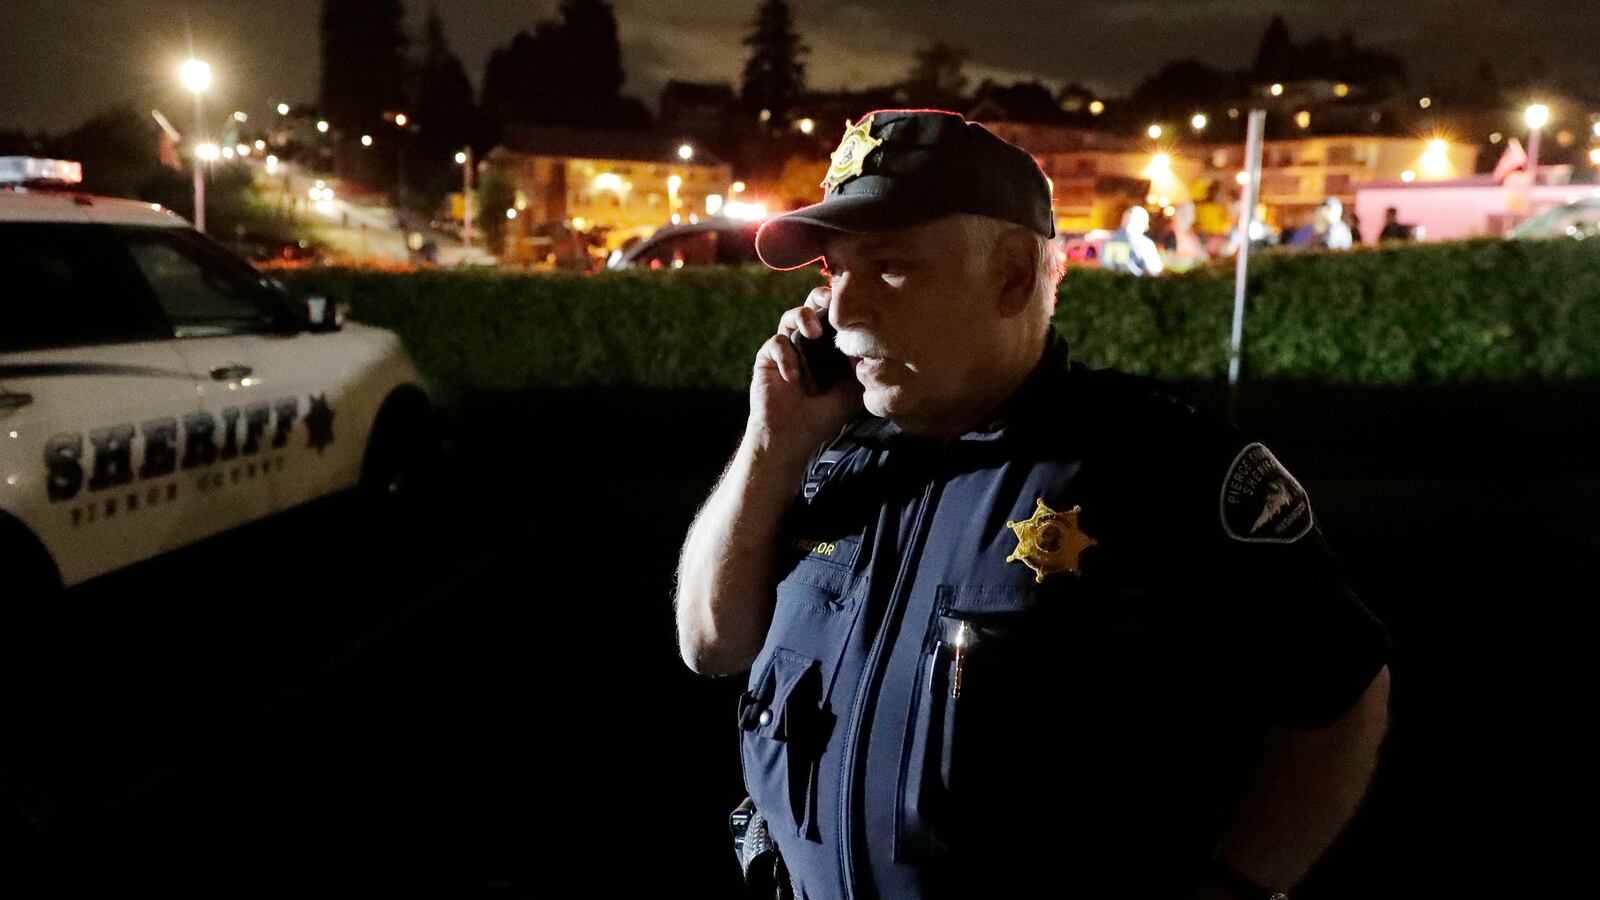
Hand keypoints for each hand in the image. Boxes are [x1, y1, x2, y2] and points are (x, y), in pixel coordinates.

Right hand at [748, 286, 861, 459]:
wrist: (792, 438)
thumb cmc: (823, 417)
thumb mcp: (850, 392)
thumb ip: (859, 368)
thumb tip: (869, 342)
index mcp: (828, 347)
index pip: (835, 316)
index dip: (842, 304)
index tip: (855, 300)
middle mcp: (807, 342)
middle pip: (811, 305)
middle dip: (820, 297)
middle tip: (831, 300)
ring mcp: (787, 348)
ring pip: (790, 316)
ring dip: (803, 317)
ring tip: (814, 333)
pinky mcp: (767, 359)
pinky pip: (775, 344)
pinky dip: (786, 357)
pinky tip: (793, 378)